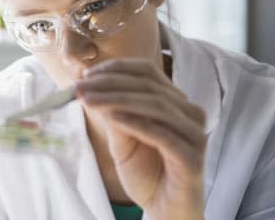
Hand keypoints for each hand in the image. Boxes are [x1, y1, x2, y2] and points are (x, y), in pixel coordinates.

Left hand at [76, 59, 206, 219]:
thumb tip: (90, 87)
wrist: (165, 210)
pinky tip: (111, 118)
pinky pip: (163, 134)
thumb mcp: (123, 139)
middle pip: (148, 86)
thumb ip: (113, 113)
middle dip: (109, 83)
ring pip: (156, 105)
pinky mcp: (193, 157)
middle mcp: (190, 113)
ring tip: (88, 100)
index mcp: (175, 102)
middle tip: (79, 86)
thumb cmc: (147, 173)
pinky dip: (136, 123)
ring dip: (117, 99)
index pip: (147, 72)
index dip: (116, 69)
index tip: (86, 74)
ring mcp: (195, 134)